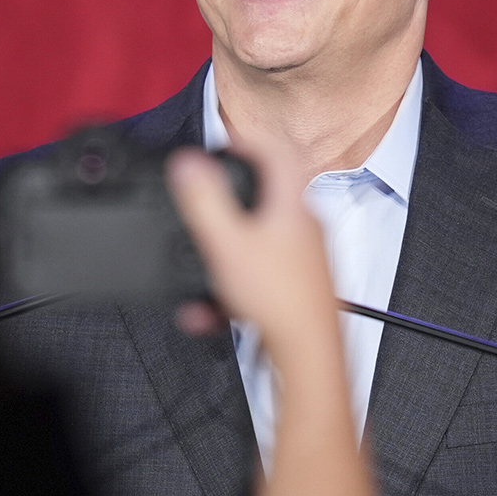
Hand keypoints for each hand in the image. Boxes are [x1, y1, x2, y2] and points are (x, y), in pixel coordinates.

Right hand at [167, 144, 341, 373]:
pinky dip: (233, 287)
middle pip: (267, 198)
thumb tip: (188, 162)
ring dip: (225, 256)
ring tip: (202, 275)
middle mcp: (307, 228)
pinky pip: (261, 276)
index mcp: (293, 205)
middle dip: (229, 205)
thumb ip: (205, 200)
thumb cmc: (279, 301)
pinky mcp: (301, 288)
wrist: (308, 354)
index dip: (248, 141)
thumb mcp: (227, 243)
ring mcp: (307, 259)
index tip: (224, 146)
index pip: (277, 151)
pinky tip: (211, 311)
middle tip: (206, 208)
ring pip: (259, 243)